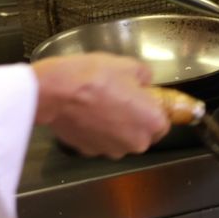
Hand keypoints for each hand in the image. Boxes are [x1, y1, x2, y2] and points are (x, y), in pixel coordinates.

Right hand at [31, 53, 170, 158]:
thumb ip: (145, 76)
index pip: (163, 124)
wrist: (55, 92)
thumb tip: (145, 81)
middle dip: (134, 121)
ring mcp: (112, 151)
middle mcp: (136, 143)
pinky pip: (100, 142)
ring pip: (120, 140)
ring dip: (115, 128)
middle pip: (142, 134)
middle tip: (119, 100)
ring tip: (100, 106)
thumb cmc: (95, 77)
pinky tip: (86, 115)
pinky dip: (96, 132)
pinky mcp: (90, 152)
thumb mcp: (127, 65)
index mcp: (152, 123)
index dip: (152, 111)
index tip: (142, 100)